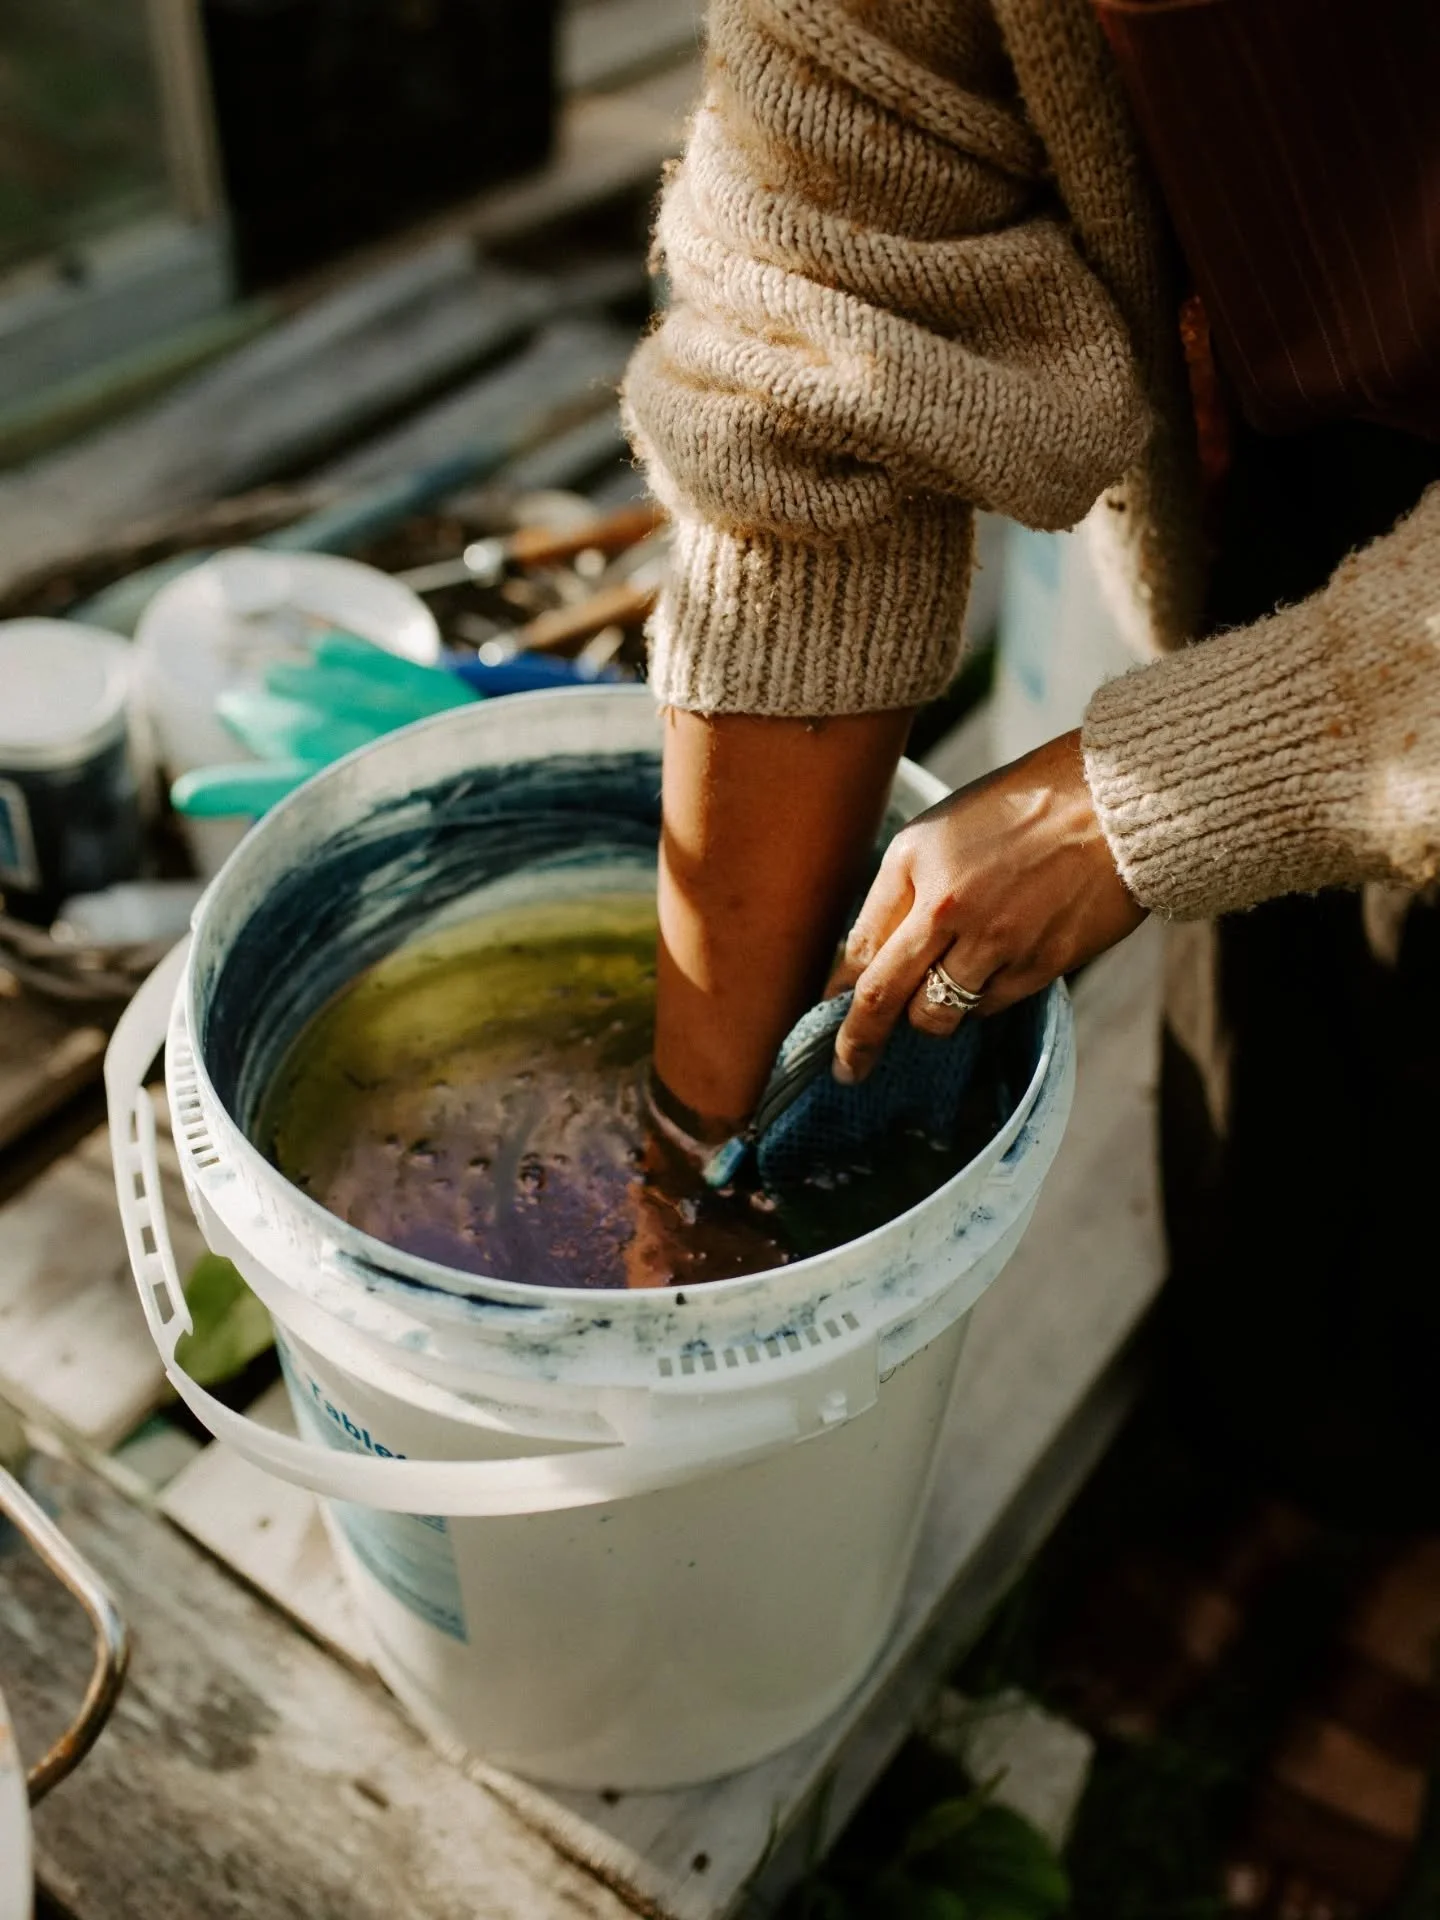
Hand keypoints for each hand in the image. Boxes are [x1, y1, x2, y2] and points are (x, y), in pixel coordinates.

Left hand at [828, 729, 1144, 1081]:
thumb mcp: (940, 830)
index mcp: (914, 864)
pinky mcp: (1042, 964)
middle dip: (856, 1044)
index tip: (827, 1016)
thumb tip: (861, 961)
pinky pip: (990, 1008)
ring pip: (937, 1015)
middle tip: (847, 1070)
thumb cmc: (1020, 809)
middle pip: (882, 999)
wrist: (1114, 805)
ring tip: (938, 996)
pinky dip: (980, 1002)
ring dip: (929, 1017)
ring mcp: (997, 940)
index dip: (836, 992)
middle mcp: (948, 905)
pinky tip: (991, 973)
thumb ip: (898, 893)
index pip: (859, 949)